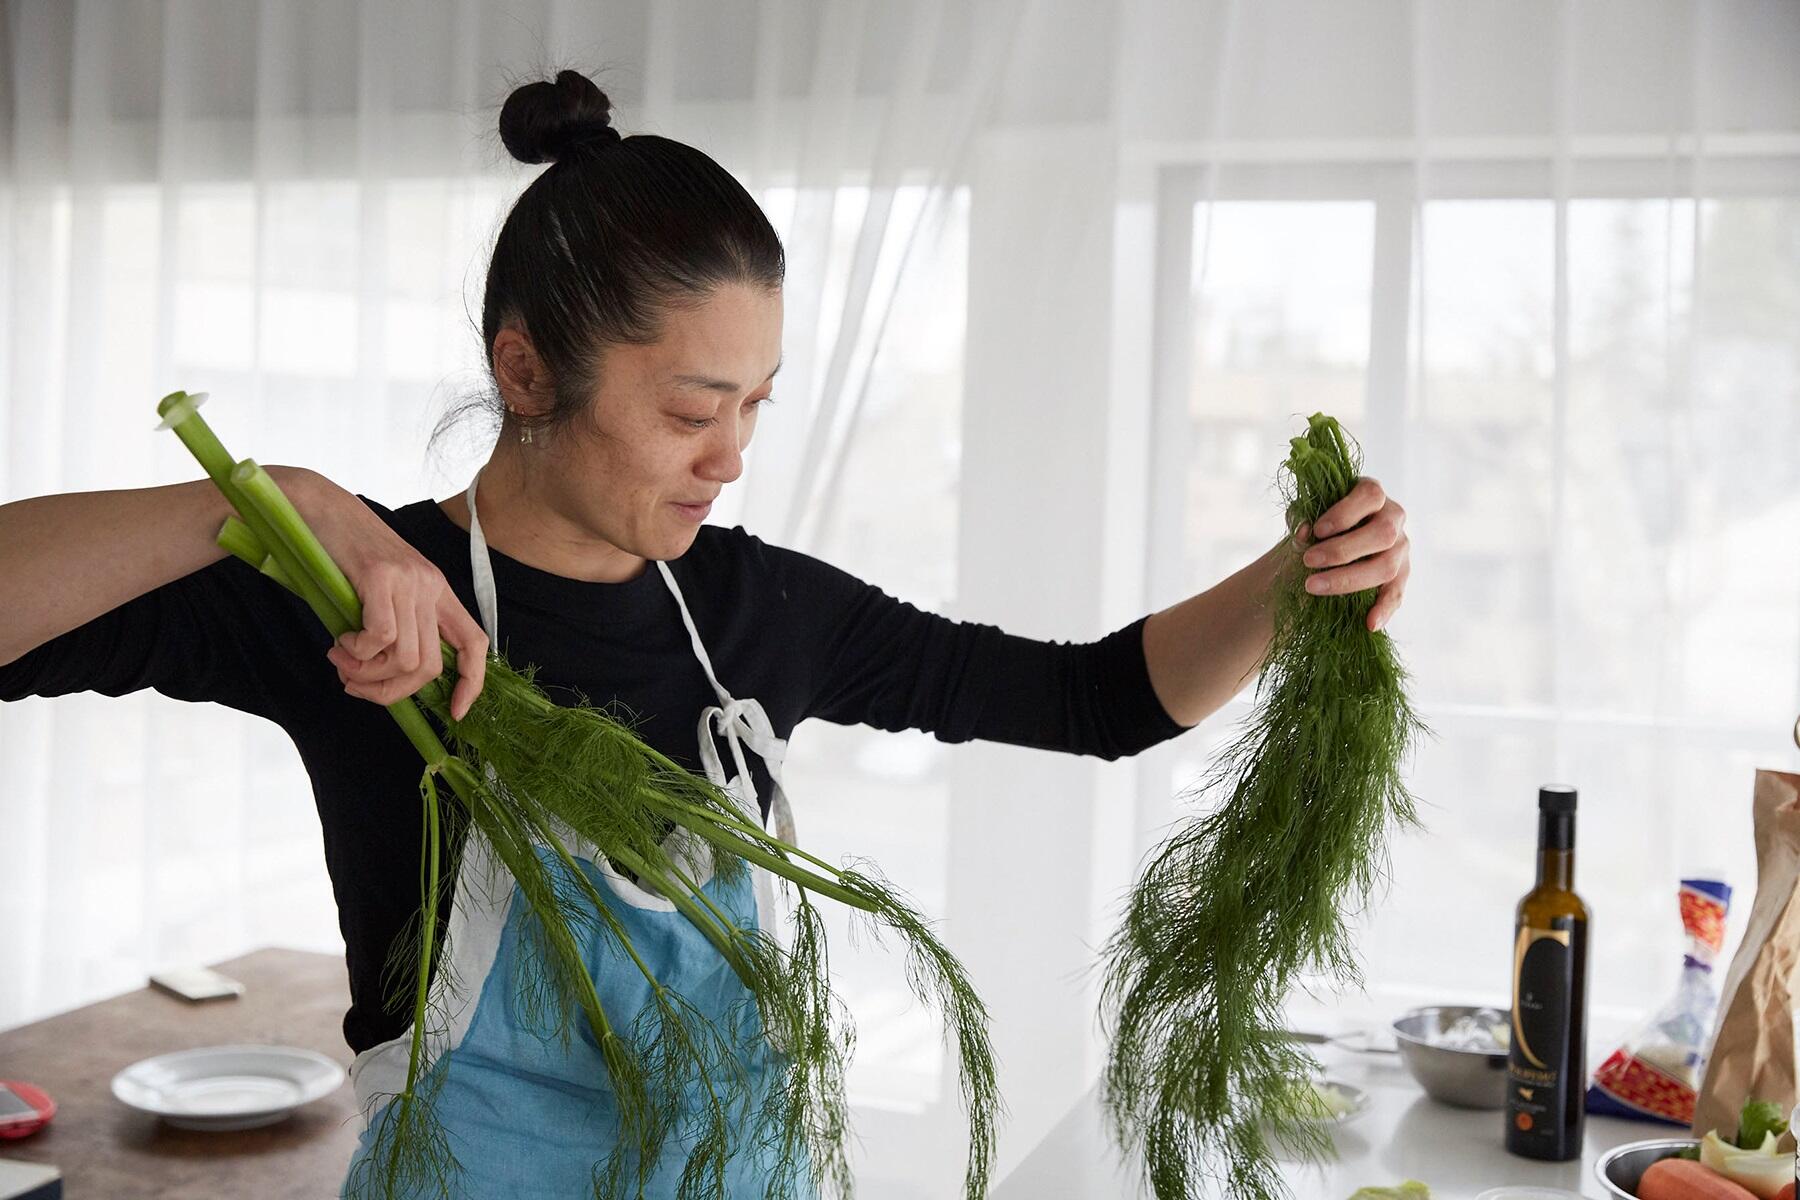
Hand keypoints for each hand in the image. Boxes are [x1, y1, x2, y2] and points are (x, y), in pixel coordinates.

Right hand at [297, 473, 488, 719]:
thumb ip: (394, 625)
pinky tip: (340, 641)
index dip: (471, 682)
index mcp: (437, 591)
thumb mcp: (380, 590)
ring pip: (405, 658)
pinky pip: (381, 637)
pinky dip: (358, 652)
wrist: (315, 505)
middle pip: (429, 666)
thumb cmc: (342, 553)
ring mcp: (408, 580)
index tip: (453, 712)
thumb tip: (387, 677)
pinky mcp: (381, 575)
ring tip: (341, 659)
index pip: (474, 643)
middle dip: (390, 691)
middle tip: (353, 683)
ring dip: (367, 674)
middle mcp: (430, 585)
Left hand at [1291, 476, 1409, 631]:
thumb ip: (1301, 516)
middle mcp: (1394, 518)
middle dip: (1343, 550)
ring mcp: (1401, 548)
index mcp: (1373, 494)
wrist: (1325, 544)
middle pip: (1383, 534)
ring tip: (1313, 586)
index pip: (1371, 495)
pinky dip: (1384, 610)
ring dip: (1349, 580)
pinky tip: (1369, 624)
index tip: (1316, 530)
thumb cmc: (1317, 523)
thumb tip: (1302, 531)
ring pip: (1387, 566)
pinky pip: (1397, 595)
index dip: (1345, 513)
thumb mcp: (1307, 513)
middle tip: (1308, 561)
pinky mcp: (1401, 575)